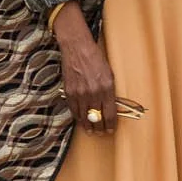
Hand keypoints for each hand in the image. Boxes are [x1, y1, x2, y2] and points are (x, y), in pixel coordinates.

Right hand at [53, 7, 119, 134]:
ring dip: (88, 126)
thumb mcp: (109, 74)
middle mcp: (93, 92)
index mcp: (106, 87)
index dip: (111, 125)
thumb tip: (110, 107)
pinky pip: (74, 110)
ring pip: (84, 117)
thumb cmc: (95, 58)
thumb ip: (110, 92)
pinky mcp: (70, 92)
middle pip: (97, 118)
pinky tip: (81, 120)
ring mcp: (80, 93)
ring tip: (90, 131)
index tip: (111, 130)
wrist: (77, 48)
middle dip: (100, 128)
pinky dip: (78, 117)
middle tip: (101, 133)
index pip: (110, 114)